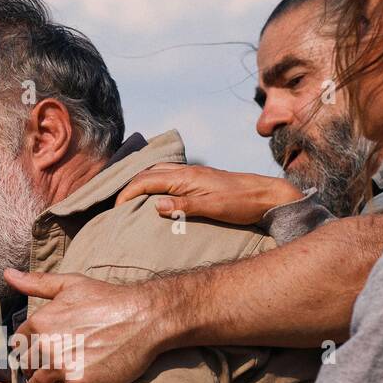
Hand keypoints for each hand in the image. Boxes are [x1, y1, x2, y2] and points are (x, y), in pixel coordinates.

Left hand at [3, 267, 168, 382]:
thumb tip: (6, 274)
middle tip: (57, 363)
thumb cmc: (108, 299)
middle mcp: (45, 345)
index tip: (46, 348)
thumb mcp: (70, 284)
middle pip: (26, 364)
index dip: (31, 345)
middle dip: (36, 365)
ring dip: (47, 382)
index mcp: (39, 322)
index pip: (19, 342)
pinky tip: (77, 380)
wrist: (144, 318)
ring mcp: (60, 366)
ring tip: (65, 373)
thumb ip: (36, 283)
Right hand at [115, 163, 302, 224]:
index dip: (127, 194)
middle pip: (149, 173)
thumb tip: (154, 205)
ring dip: (142, 182)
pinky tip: (157, 194)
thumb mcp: (212, 208)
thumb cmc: (241, 203)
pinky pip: (170, 176)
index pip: (146, 181)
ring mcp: (195, 174)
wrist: (266, 195)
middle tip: (117, 206)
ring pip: (159, 172)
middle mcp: (188, 172)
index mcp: (186, 177)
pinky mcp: (201, 180)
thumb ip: (183, 206)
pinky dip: (155, 182)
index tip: (115, 210)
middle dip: (129, 186)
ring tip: (132, 199)